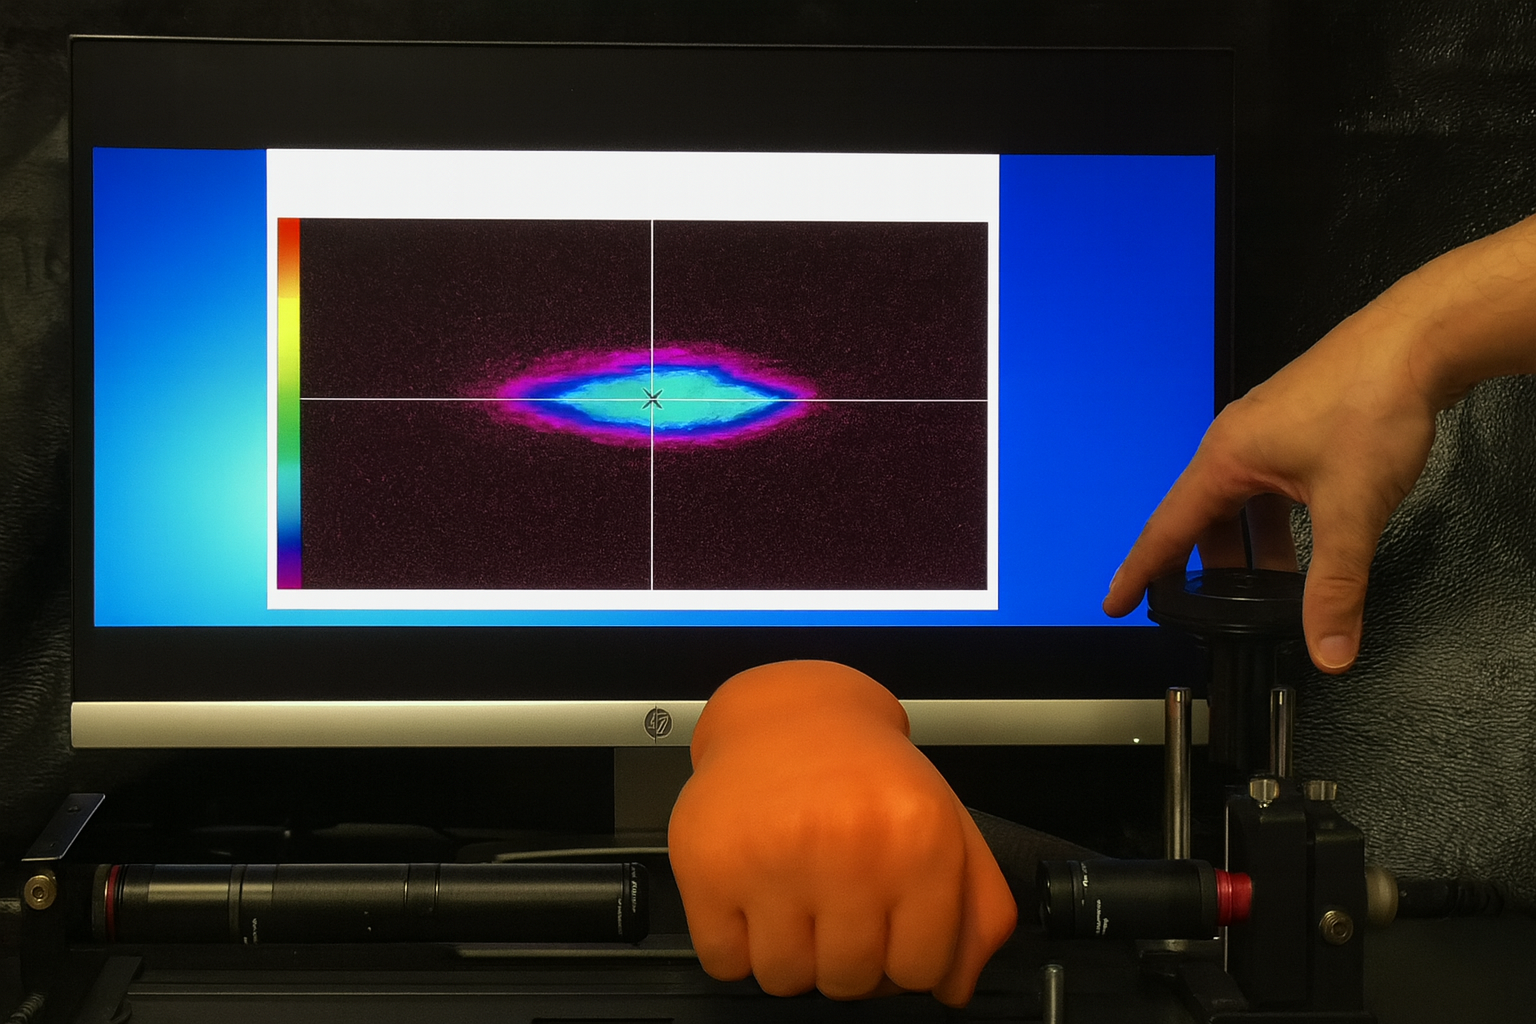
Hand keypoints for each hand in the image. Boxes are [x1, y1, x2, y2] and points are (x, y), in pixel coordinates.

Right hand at [667, 660, 1016, 1005]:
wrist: (790, 716)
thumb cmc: (867, 776)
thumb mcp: (948, 825)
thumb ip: (978, 912)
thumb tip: (954, 988)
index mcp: (917, 839)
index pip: (920, 971)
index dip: (904, 960)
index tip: (889, 930)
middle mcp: (846, 846)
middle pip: (848, 982)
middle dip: (844, 955)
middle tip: (836, 903)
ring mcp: (771, 857)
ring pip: (783, 979)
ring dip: (789, 953)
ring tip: (794, 896)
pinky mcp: (708, 864)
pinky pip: (723, 961)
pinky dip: (734, 944)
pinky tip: (753, 895)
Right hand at [1103, 297, 1439, 671]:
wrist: (1419, 339)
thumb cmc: (1373, 399)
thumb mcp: (1351, 508)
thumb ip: (1337, 585)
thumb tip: (1329, 647)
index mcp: (1226, 460)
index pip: (1167, 529)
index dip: (1141, 572)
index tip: (1115, 601)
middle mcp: (1235, 444)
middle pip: (1205, 522)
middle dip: (1205, 571)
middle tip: (1199, 610)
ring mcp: (1265, 433)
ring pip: (1242, 507)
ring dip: (1252, 550)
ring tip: (1272, 591)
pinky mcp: (1297, 428)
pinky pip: (1267, 488)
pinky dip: (1275, 525)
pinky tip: (1306, 543)